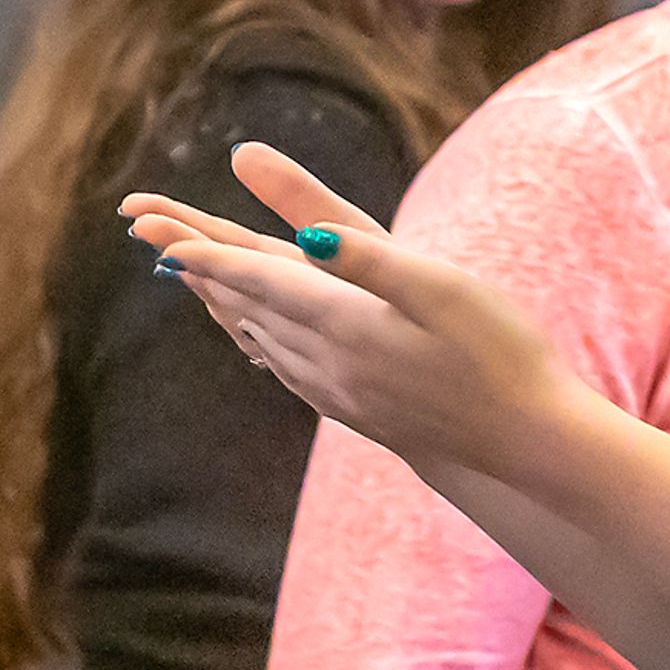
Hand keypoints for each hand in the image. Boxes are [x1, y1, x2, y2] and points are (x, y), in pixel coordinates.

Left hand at [124, 146, 570, 480]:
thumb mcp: (443, 289)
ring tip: (186, 273)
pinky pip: (286, 367)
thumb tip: (306, 239)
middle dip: (195, 265)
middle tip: (143, 230)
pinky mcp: (358, 409)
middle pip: (246, 304)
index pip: (259, 278)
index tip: (152, 228)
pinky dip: (256, 338)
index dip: (205, 251)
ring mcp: (341, 391)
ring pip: (260, 337)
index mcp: (348, 322)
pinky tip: (255, 337)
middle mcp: (331, 361)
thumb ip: (372, 259)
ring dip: (219, 300)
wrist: (526, 442)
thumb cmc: (500, 354)